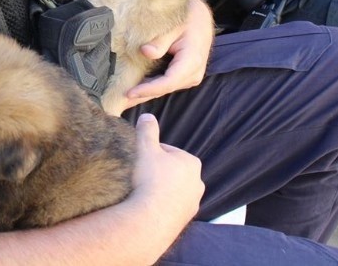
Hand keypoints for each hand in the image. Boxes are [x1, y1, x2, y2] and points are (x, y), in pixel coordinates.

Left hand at [124, 0, 212, 106]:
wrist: (200, 17)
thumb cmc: (188, 18)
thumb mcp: (174, 24)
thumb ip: (160, 40)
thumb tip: (146, 51)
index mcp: (192, 60)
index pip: (168, 81)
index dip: (148, 89)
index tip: (129, 92)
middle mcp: (193, 73)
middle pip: (164, 89)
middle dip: (142, 96)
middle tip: (119, 103)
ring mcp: (190, 76)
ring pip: (164, 89)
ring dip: (145, 93)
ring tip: (122, 98)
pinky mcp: (184, 76)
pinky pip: (166, 84)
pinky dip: (151, 87)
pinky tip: (134, 90)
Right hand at [128, 114, 202, 229]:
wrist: (149, 220)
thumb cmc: (149, 179)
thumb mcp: (145, 147)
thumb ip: (147, 130)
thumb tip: (148, 116)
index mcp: (192, 163)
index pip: (168, 151)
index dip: (151, 153)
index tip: (139, 159)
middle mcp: (197, 184)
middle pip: (172, 171)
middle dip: (158, 172)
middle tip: (140, 175)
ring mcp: (192, 205)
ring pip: (172, 190)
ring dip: (159, 189)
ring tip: (142, 192)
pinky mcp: (184, 221)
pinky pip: (170, 207)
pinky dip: (160, 205)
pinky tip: (147, 206)